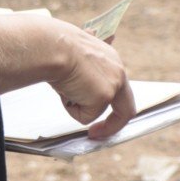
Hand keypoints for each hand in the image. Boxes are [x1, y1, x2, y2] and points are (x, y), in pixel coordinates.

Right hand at [50, 23, 135, 140]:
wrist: (54, 46)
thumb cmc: (57, 48)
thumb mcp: (75, 55)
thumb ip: (86, 66)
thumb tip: (88, 49)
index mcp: (112, 61)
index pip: (120, 89)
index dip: (112, 106)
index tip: (100, 116)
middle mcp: (118, 72)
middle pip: (126, 109)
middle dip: (111, 126)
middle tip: (94, 134)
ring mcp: (113, 86)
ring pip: (95, 112)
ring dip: (75, 106)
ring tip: (63, 87)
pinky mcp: (103, 97)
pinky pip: (84, 117)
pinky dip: (70, 109)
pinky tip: (64, 91)